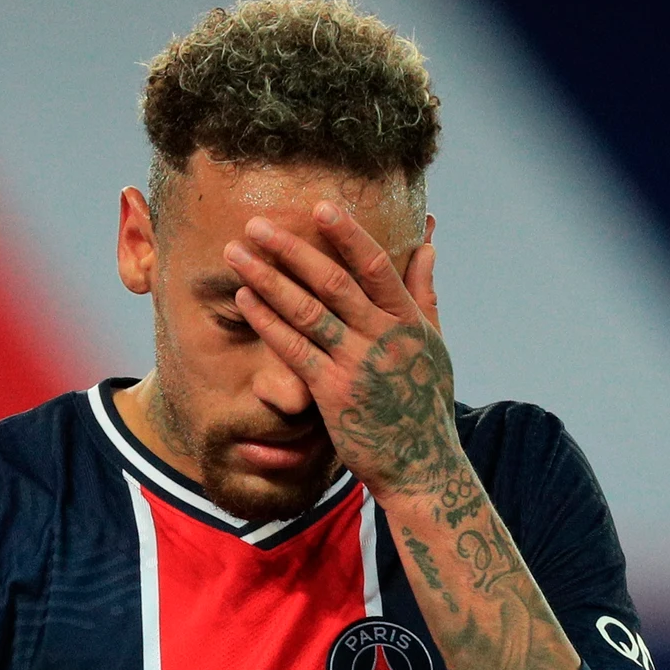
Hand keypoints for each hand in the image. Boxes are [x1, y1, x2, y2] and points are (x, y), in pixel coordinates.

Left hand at [224, 203, 462, 500]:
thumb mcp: (433, 344)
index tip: (321, 205)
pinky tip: (243, 299)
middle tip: (256, 223)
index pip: (376, 265)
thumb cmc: (424, 402)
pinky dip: (268, 321)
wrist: (420, 464)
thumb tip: (428, 243)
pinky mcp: (332, 392)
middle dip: (291, 249)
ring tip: (236, 254)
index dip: (348, 233)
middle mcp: (384, 337)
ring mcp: (357, 364)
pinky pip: (294, 350)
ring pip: (307, 311)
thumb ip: (424, 292)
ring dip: (268, 279)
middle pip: (333, 281)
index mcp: (409, 321)